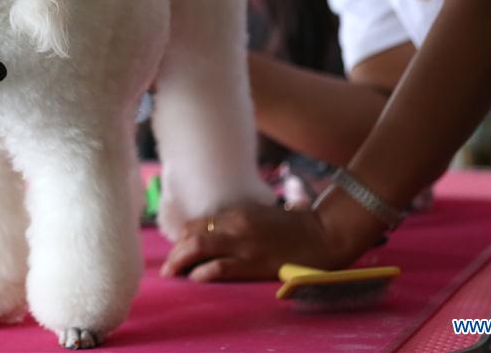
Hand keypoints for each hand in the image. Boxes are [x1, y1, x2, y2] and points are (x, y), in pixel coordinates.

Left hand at [160, 185, 389, 281]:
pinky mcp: (253, 262)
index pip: (197, 223)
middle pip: (191, 235)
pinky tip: (195, 278)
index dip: (182, 238)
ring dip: (180, 262)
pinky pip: (220, 267)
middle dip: (175, 252)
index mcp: (237, 212)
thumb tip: (220, 229)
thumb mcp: (261, 214)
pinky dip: (203, 273)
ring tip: (173, 274)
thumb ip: (240, 219)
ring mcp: (243, 243)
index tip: (178, 250)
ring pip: (199, 248)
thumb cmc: (294, 225)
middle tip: (169, 267)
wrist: (322, 233)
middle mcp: (235, 224)